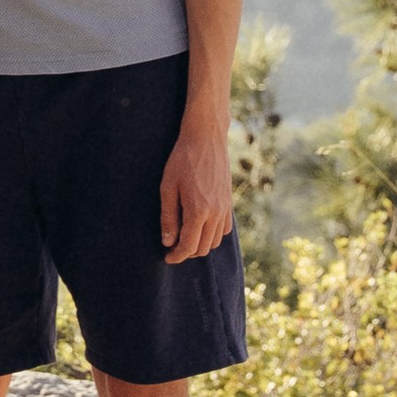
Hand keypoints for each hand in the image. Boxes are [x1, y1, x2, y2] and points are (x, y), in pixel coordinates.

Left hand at [159, 104, 234, 261]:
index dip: (176, 256)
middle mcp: (215, 214)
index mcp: (198, 211)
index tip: (167, 257)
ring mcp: (225, 209)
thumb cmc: (182, 160)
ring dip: (200, 244)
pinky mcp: (229, 203)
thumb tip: (167, 241)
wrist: (206, 139)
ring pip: (215, 241)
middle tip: (173, 247)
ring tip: (184, 237)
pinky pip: (224, 230)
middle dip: (187, 252)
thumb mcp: (168, 187)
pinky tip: (200, 226)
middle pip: (203, 248)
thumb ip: (168, 217)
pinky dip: (212, 235)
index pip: (189, 246)